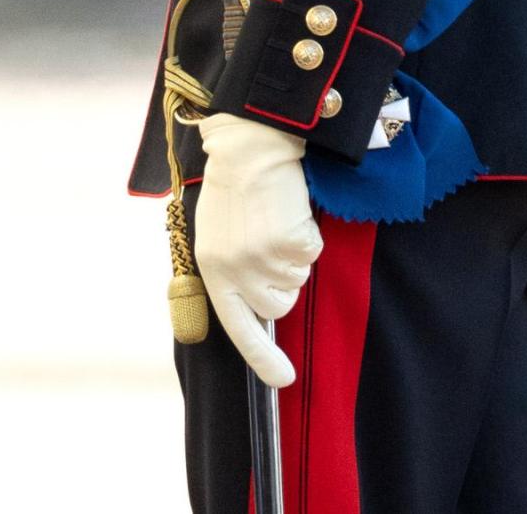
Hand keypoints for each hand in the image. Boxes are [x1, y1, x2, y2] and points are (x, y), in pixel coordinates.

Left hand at [195, 111, 322, 386]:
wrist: (250, 145)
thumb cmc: (234, 186)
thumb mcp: (216, 233)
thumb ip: (230, 271)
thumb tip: (256, 309)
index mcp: (214, 270)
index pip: (239, 328)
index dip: (263, 359)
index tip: (285, 381)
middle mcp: (236, 271)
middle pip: (278, 306)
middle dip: (283, 281)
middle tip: (271, 242)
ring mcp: (263, 258)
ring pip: (298, 279)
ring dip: (295, 254)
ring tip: (277, 219)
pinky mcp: (289, 242)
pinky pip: (312, 253)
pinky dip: (309, 234)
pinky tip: (291, 210)